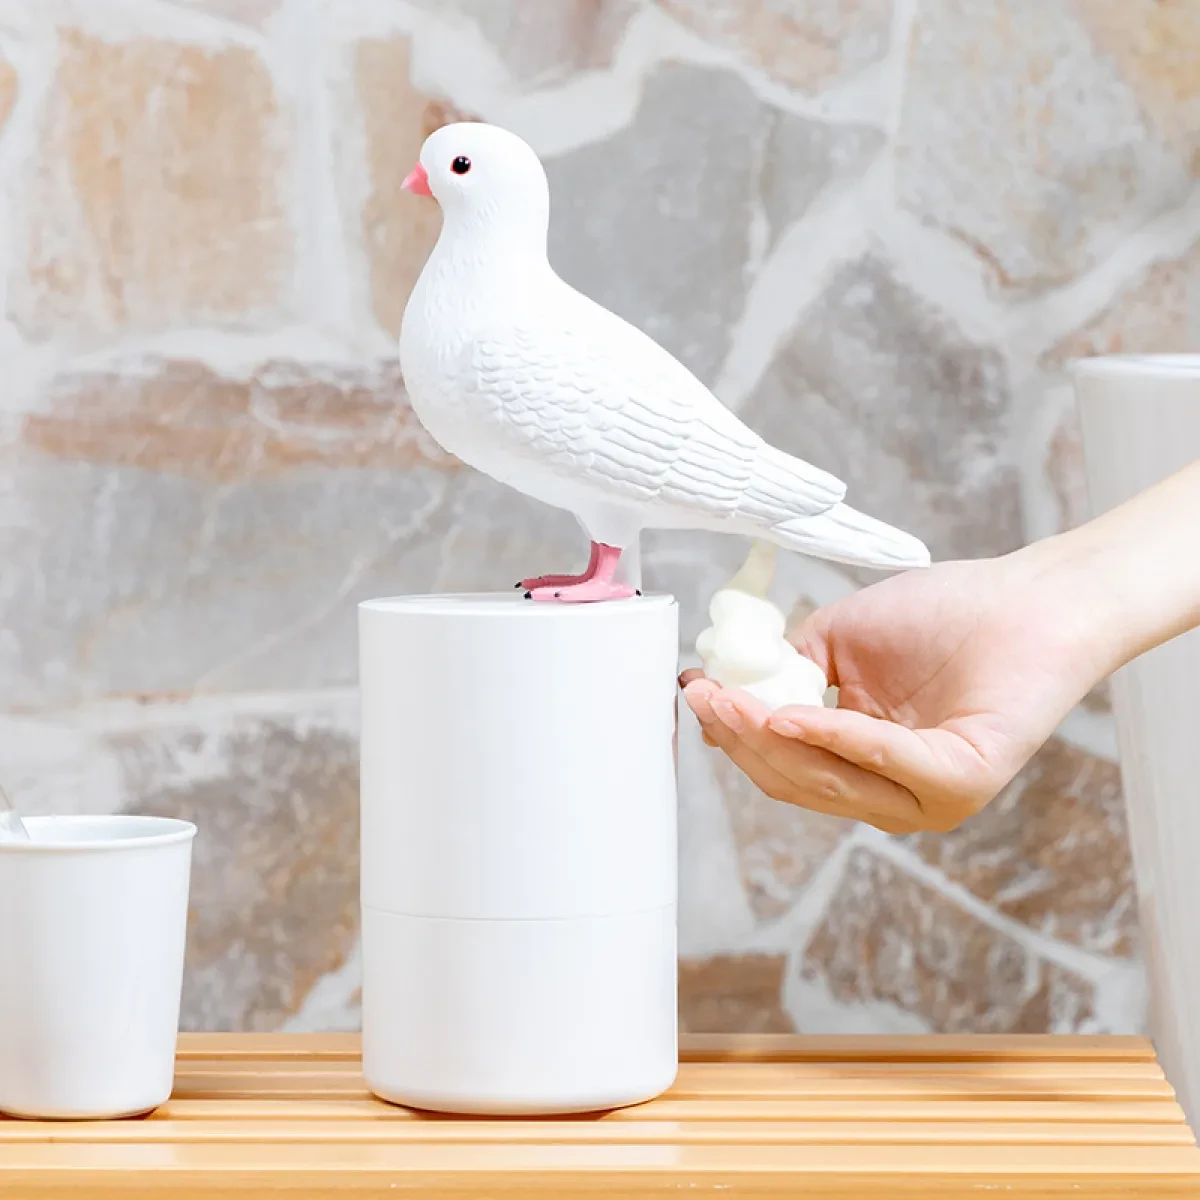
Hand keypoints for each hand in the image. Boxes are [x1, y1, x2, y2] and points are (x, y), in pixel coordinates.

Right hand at [681, 538, 1117, 832]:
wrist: (1029, 598)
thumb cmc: (945, 613)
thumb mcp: (839, 642)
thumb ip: (788, 670)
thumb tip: (729, 689)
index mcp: (864, 767)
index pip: (785, 766)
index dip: (735, 734)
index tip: (694, 694)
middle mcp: (893, 794)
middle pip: (795, 780)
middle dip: (741, 739)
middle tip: (704, 698)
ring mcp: (928, 798)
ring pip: (827, 779)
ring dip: (771, 739)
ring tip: (732, 700)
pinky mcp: (961, 783)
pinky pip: (881, 761)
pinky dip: (831, 735)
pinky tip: (789, 712)